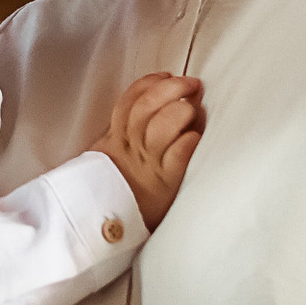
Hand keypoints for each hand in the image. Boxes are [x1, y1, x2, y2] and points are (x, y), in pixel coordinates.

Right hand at [101, 71, 204, 231]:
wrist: (111, 229)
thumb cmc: (124, 189)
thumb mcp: (116, 156)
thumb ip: (130, 131)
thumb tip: (159, 101)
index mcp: (117, 139)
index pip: (128, 102)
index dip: (149, 83)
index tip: (167, 75)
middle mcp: (132, 150)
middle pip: (144, 109)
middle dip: (170, 89)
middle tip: (191, 84)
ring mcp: (148, 167)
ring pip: (158, 130)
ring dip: (178, 112)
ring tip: (192, 109)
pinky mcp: (166, 185)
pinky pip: (175, 160)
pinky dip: (186, 143)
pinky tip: (194, 136)